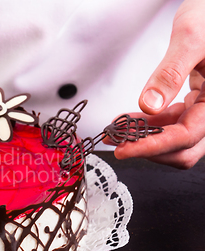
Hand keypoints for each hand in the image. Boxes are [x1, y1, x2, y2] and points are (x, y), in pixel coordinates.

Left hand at [113, 0, 204, 168]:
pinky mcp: (196, 102)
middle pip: (183, 147)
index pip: (186, 136)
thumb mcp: (191, 39)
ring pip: (175, 136)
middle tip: (117, 144)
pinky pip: (172, 121)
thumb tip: (149, 104)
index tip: (125, 149)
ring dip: (145, 138)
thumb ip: (170, 73)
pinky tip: (130, 121)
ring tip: (116, 133)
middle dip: (148, 148)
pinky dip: (150, 125)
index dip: (153, 146)